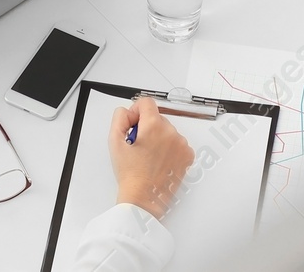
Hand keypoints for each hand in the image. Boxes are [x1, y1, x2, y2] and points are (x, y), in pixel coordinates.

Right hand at [108, 98, 194, 219]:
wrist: (144, 200)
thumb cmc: (131, 176)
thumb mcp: (115, 143)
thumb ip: (119, 119)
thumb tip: (127, 112)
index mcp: (154, 126)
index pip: (146, 103)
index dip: (135, 112)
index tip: (132, 126)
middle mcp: (171, 132)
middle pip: (157, 118)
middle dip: (146, 128)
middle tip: (137, 147)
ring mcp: (182, 145)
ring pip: (167, 131)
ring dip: (158, 138)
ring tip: (148, 157)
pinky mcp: (188, 156)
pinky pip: (177, 143)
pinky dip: (169, 149)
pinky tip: (159, 162)